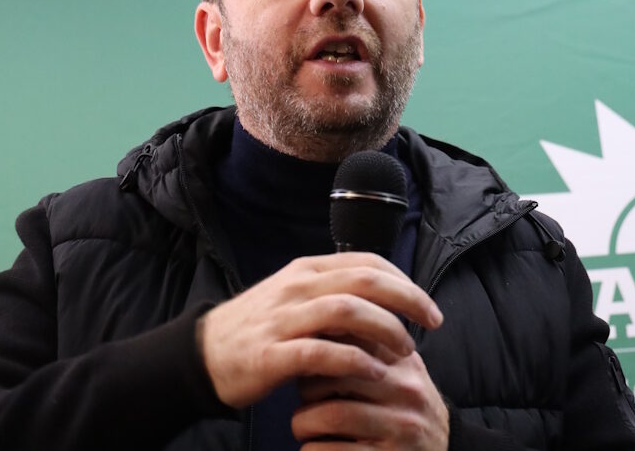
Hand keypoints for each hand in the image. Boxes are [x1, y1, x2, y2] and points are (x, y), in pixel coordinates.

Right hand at [197, 252, 442, 408]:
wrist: (202, 356)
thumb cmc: (259, 330)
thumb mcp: (296, 299)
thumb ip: (334, 295)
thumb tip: (385, 303)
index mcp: (306, 270)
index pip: (367, 262)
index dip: (404, 281)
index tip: (427, 305)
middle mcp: (297, 288)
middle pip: (365, 281)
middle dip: (408, 299)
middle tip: (433, 322)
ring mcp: (283, 320)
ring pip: (348, 311)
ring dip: (386, 329)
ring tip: (406, 350)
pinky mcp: (272, 355)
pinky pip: (322, 352)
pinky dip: (354, 360)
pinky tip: (374, 373)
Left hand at [292, 348, 449, 450]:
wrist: (446, 447)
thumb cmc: (407, 407)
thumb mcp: (399, 370)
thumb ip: (368, 347)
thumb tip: (319, 325)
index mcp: (403, 361)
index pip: (352, 340)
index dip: (318, 350)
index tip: (308, 363)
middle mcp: (405, 390)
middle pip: (337, 375)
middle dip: (306, 389)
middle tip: (303, 399)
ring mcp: (400, 426)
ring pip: (331, 415)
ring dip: (303, 423)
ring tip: (303, 426)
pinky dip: (312, 449)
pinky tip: (314, 447)